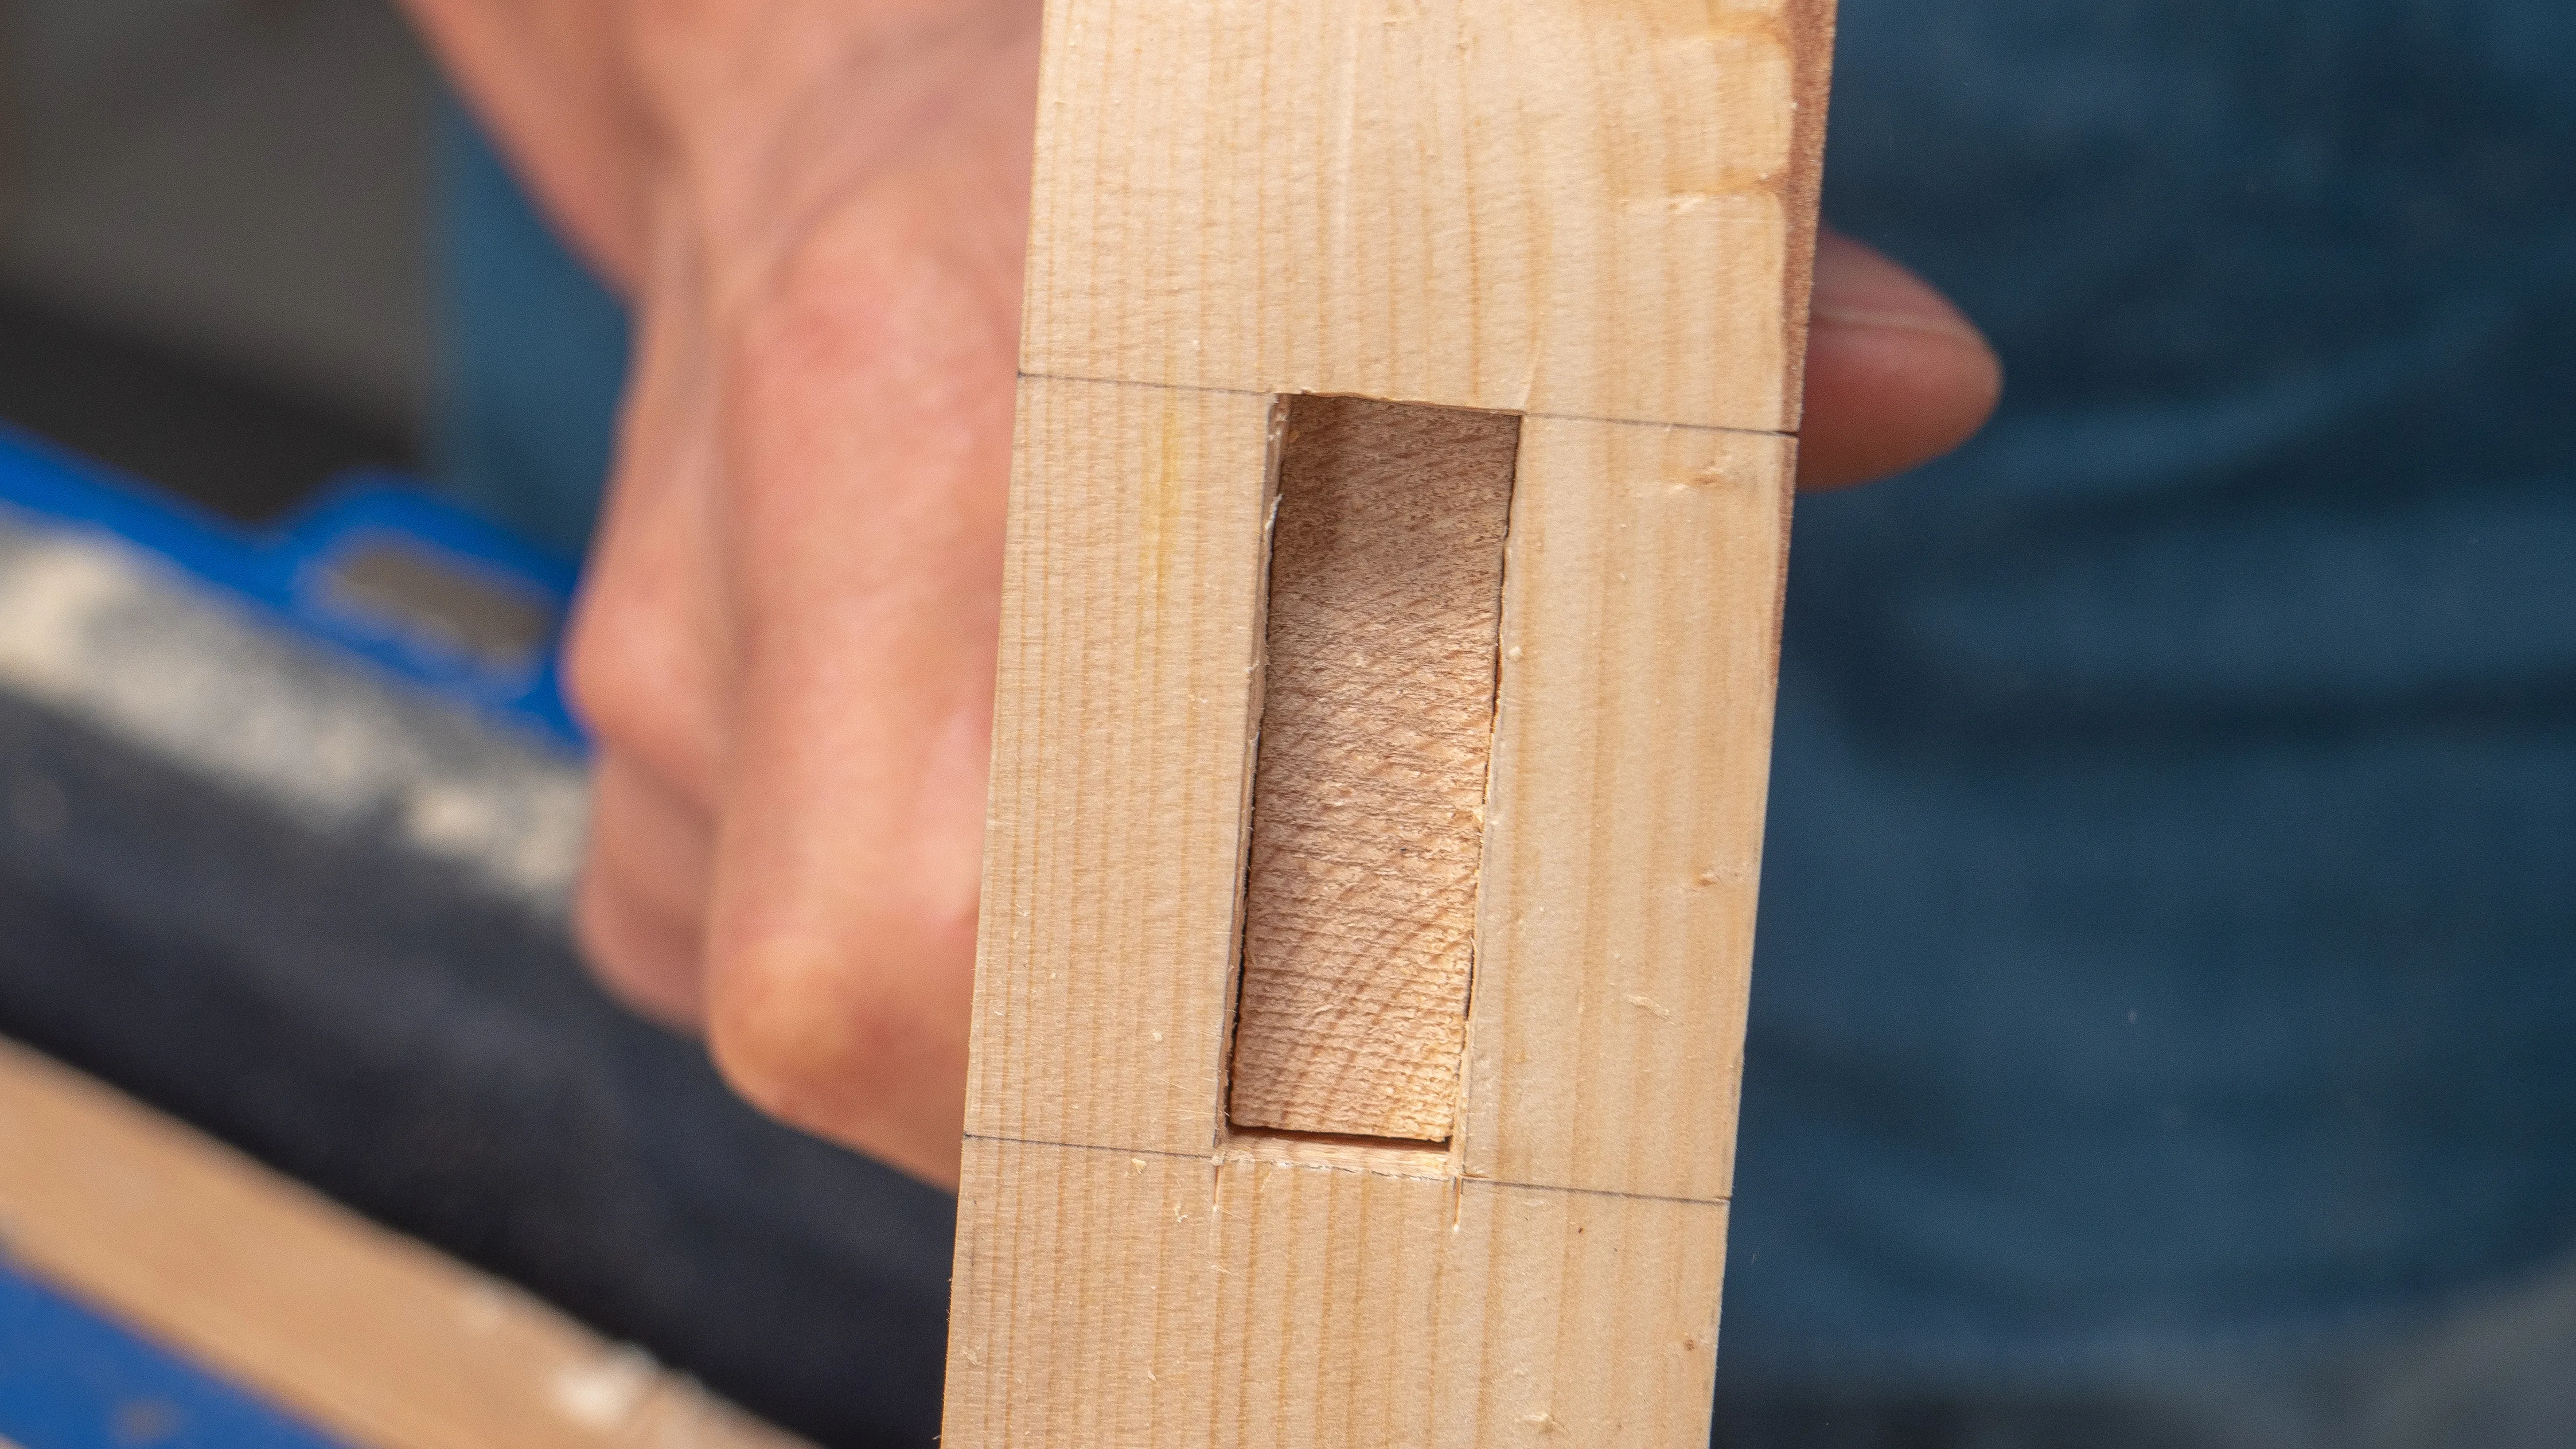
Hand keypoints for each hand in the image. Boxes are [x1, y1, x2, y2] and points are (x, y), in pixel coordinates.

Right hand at [404, 0, 1999, 1187]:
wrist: (823, 84)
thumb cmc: (1106, 136)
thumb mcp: (1359, 163)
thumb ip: (1634, 297)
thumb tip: (1910, 385)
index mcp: (900, 400)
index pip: (919, 903)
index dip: (1124, 1051)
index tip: (1326, 1078)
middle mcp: (732, 574)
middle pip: (844, 1008)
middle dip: (1093, 1101)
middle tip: (1315, 1075)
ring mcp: (651, 675)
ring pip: (803, 1004)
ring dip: (1017, 1033)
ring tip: (1196, 945)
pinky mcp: (639, 739)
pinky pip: (734, 946)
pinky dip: (907, 972)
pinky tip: (1035, 869)